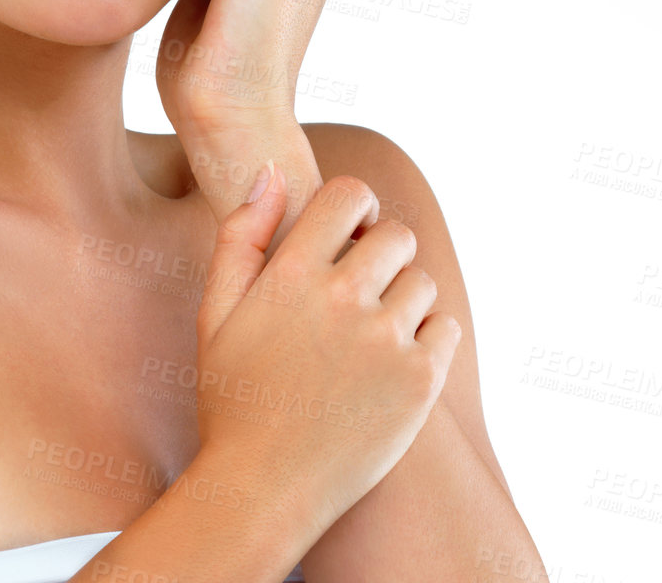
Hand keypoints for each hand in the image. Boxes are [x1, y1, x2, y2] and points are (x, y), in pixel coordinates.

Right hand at [194, 165, 462, 540]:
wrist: (262, 490)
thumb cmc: (235, 399)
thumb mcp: (216, 314)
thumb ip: (241, 235)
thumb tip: (271, 171)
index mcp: (290, 274)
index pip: (349, 194)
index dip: (356, 206)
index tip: (350, 232)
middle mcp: (341, 298)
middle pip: (396, 235)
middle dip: (382, 254)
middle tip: (360, 293)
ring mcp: (384, 339)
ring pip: (422, 283)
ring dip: (404, 300)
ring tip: (370, 339)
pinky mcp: (419, 381)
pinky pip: (446, 328)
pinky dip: (428, 340)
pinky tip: (392, 367)